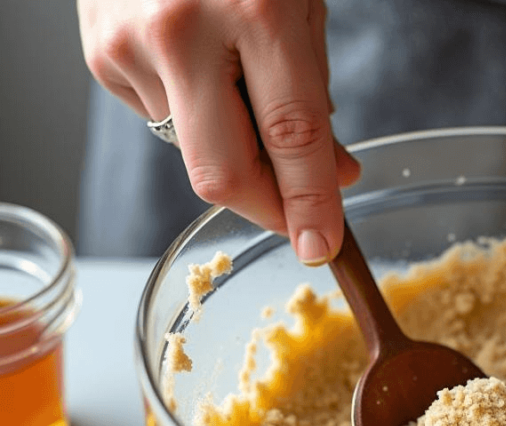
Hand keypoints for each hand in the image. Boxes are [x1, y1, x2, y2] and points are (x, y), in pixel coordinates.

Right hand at [77, 0, 360, 263]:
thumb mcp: (301, 7)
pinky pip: (160, 118)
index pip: (291, 138)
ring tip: (236, 78)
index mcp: (256, 10)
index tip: (321, 249)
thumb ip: (315, 97)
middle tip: (296, 214)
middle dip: (266, 209)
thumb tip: (334, 177)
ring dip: (231, 143)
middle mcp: (182, 30)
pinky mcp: (99, 55)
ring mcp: (130, 44)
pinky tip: (196, 63)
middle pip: (222, 174)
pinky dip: (193, 111)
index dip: (310, 205)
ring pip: (194, 150)